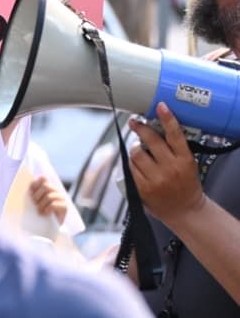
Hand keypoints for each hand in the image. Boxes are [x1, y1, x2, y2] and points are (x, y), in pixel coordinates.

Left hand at [25, 175, 70, 222]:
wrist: (47, 228)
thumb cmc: (38, 215)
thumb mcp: (32, 203)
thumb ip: (31, 194)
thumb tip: (24, 188)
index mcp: (47, 188)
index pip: (43, 179)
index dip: (36, 183)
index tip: (30, 191)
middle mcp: (55, 191)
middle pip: (46, 186)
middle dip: (37, 195)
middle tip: (34, 204)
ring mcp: (61, 198)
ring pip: (49, 196)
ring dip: (41, 204)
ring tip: (39, 211)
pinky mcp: (65, 207)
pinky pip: (54, 204)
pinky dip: (47, 209)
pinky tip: (44, 214)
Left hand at [127, 103, 205, 225]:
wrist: (185, 210)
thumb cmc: (186, 185)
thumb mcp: (188, 164)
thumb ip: (174, 149)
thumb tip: (155, 130)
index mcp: (184, 160)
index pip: (175, 135)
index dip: (168, 119)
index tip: (161, 107)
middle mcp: (170, 168)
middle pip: (151, 141)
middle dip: (140, 129)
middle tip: (135, 123)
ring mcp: (155, 178)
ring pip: (136, 153)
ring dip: (135, 149)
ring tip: (140, 151)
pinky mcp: (142, 188)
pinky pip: (130, 168)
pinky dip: (131, 164)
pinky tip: (136, 165)